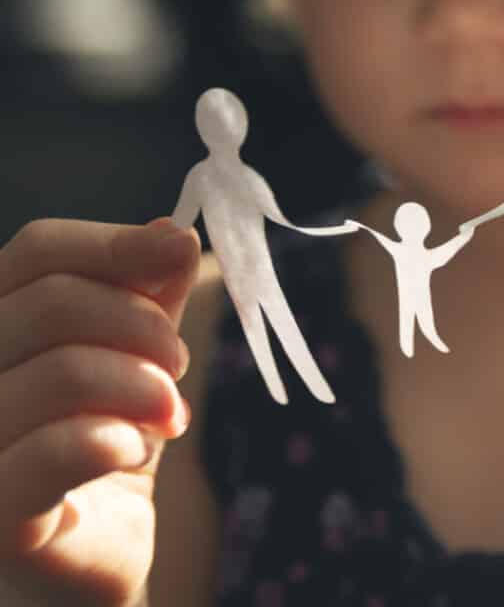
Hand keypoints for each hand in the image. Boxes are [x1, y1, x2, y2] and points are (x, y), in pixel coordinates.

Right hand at [0, 219, 199, 605]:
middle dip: (144, 326)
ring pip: (62, 370)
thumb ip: (150, 293)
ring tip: (166, 415)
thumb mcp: (136, 353)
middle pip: (54, 302)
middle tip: (180, 366)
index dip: (114, 244)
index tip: (179, 250)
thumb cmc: (105, 441)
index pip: (37, 251)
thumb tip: (173, 231)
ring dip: (143, 388)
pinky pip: (50, 453)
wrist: (92, 559)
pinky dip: (113, 440)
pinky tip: (131, 450)